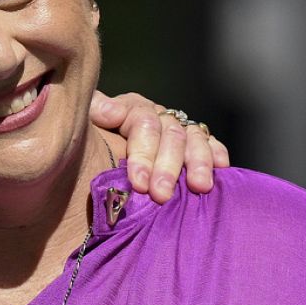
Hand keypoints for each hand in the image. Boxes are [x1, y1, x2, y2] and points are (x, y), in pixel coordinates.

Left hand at [90, 90, 229, 203]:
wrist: (98, 150)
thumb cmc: (86, 143)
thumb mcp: (83, 124)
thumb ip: (94, 112)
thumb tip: (109, 113)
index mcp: (133, 108)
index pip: (142, 123)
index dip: (142, 153)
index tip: (138, 182)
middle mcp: (159, 116)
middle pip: (170, 135)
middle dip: (167, 167)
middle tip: (161, 195)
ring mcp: (178, 129)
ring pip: (193, 139)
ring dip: (197, 162)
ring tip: (199, 186)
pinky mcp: (195, 143)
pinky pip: (211, 143)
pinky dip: (217, 153)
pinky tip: (222, 168)